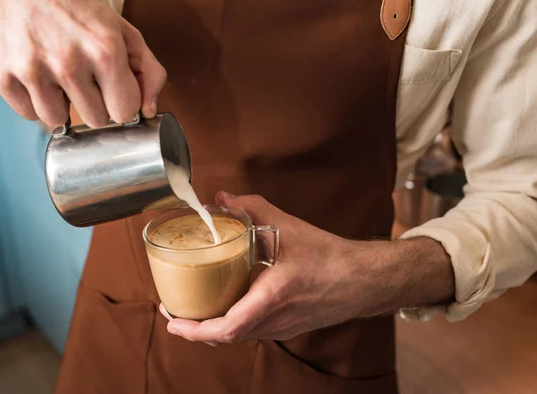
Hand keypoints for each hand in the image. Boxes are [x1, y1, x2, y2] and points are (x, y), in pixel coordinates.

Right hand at [0, 0, 165, 126]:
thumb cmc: (81, 14)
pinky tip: (40, 77)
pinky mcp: (3, 75)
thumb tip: (148, 111)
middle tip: (87, 79)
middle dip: (95, 104)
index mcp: (104, 51)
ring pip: (58, 121)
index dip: (122, 103)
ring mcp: (32, 69)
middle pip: (95, 120)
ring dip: (63, 105)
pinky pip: (29, 114)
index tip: (115, 90)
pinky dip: (36, 101)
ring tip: (62, 78)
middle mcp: (67, 62)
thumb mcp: (126, 34)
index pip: (124, 112)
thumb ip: (150, 73)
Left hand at [163, 193, 455, 345]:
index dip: (195, 330)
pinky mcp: (289, 328)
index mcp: (272, 298)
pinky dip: (233, 324)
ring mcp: (282, 328)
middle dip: (196, 328)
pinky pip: (253, 331)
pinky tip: (228, 305)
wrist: (364, 280)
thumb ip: (253, 209)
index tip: (173, 322)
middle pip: (226, 337)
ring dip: (214, 327)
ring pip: (239, 336)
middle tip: (175, 312)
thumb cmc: (330, 257)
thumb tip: (222, 198)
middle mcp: (274, 321)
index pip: (227, 328)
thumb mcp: (289, 227)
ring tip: (195, 309)